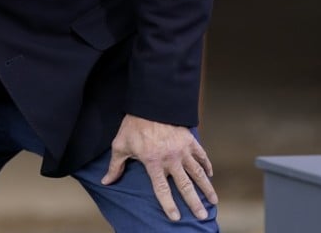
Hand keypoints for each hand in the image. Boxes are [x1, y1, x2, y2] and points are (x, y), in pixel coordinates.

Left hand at [101, 114, 216, 221]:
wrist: (149, 103)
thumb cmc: (133, 125)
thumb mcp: (120, 145)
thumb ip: (116, 166)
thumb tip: (106, 182)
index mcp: (153, 162)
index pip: (162, 189)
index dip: (168, 204)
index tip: (176, 217)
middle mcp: (170, 158)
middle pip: (184, 185)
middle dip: (194, 202)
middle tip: (201, 215)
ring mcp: (182, 149)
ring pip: (197, 172)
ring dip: (206, 187)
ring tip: (213, 200)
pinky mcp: (189, 139)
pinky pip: (201, 155)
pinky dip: (206, 164)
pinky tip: (210, 174)